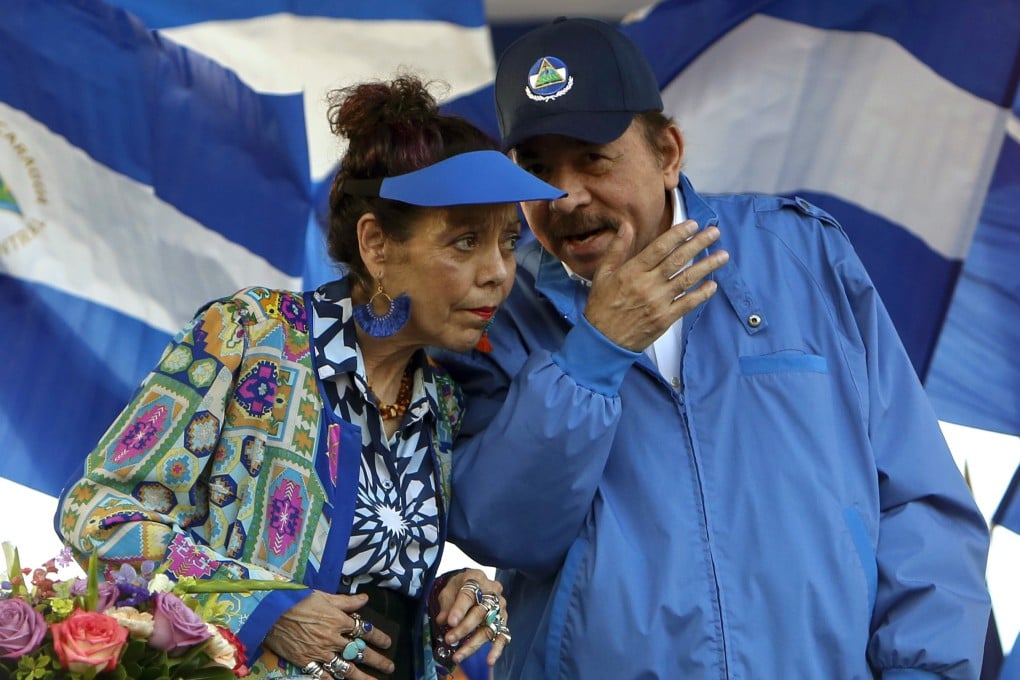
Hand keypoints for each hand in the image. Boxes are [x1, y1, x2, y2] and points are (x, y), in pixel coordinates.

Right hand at [263, 590, 393, 678]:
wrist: (270, 613)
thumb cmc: (297, 600)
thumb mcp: (324, 596)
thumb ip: (346, 601)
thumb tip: (365, 599)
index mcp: (339, 620)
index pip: (365, 630)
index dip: (379, 637)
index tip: (388, 643)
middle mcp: (333, 638)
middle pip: (360, 652)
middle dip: (377, 660)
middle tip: (389, 666)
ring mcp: (320, 652)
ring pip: (345, 668)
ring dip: (362, 677)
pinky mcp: (306, 662)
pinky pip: (323, 676)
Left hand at [431, 569, 508, 666]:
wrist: (472, 584)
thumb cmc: (459, 587)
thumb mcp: (448, 590)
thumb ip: (446, 604)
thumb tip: (442, 620)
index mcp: (477, 579)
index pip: (469, 594)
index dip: (459, 609)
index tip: (450, 622)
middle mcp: (492, 592)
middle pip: (480, 612)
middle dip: (464, 628)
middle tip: (449, 639)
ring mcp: (500, 607)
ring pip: (489, 627)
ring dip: (473, 644)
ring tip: (458, 656)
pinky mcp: (503, 620)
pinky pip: (503, 636)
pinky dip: (496, 649)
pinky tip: (489, 660)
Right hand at [585, 219, 727, 350]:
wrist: (603, 340)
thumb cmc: (602, 306)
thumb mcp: (602, 274)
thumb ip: (617, 249)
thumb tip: (626, 226)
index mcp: (632, 272)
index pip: (660, 247)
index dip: (678, 234)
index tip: (692, 224)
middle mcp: (647, 285)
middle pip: (678, 260)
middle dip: (699, 244)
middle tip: (714, 233)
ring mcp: (658, 302)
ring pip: (687, 280)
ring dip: (707, 266)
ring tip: (723, 256)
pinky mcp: (665, 319)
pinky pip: (688, 304)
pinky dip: (702, 294)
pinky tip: (713, 285)